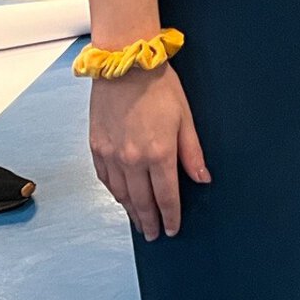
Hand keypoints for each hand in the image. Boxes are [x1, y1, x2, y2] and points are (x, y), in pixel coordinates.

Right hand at [89, 64, 208, 239]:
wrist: (125, 65)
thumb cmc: (159, 87)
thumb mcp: (185, 118)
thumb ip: (192, 152)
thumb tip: (202, 178)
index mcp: (158, 153)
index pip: (166, 196)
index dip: (170, 215)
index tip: (172, 229)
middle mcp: (132, 160)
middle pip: (142, 201)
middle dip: (150, 221)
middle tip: (155, 234)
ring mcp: (111, 155)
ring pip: (122, 195)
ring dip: (131, 211)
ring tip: (140, 222)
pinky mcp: (96, 148)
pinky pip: (106, 180)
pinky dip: (115, 193)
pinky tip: (121, 198)